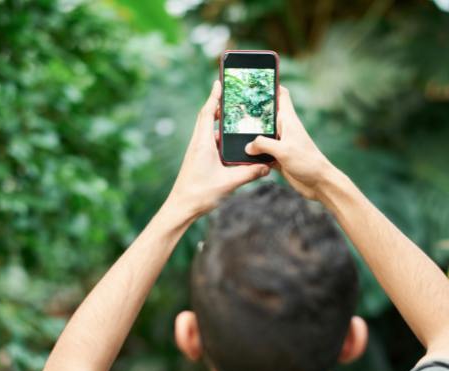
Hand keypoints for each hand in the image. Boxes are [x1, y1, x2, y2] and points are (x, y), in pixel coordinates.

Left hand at [166, 80, 269, 218]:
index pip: (207, 113)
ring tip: (235, 117)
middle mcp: (198, 144)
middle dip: (218, 106)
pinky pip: (210, 143)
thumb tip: (267, 166)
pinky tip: (231, 143)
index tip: (219, 82)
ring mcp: (197, 152)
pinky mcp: (198, 161)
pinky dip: (220, 138)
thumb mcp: (229, 183)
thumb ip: (249, 173)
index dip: (213, 97)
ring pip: (209, 131)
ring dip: (220, 123)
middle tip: (232, 97)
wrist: (181, 208)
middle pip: (207, 118)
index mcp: (203, 143)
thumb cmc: (200, 194)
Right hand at [244, 86, 337, 199]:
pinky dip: (254, 152)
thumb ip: (263, 145)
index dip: (270, 86)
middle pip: (266, 114)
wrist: (319, 183)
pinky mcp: (278, 157)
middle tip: (234, 105)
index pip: (281, 95)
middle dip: (252, 110)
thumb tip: (247, 146)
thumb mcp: (283, 150)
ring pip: (262, 134)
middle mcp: (284, 129)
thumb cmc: (307, 162)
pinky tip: (241, 153)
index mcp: (288, 120)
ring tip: (233, 129)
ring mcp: (280, 143)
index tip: (255, 81)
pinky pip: (262, 152)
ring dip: (250, 134)